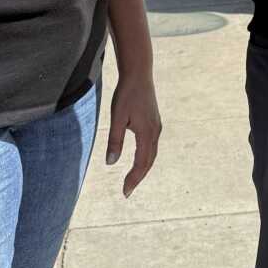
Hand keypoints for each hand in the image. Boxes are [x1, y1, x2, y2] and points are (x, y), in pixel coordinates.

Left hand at [105, 71, 162, 197]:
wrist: (139, 74)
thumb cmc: (126, 95)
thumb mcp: (117, 118)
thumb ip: (115, 140)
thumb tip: (111, 163)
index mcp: (147, 133)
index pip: (141, 163)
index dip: (133, 179)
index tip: (125, 193)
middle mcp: (155, 132)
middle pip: (149, 161)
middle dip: (138, 177)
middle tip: (127, 190)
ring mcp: (156, 126)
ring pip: (152, 154)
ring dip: (143, 168)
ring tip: (132, 178)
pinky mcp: (154, 122)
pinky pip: (152, 145)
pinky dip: (146, 156)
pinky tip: (139, 158)